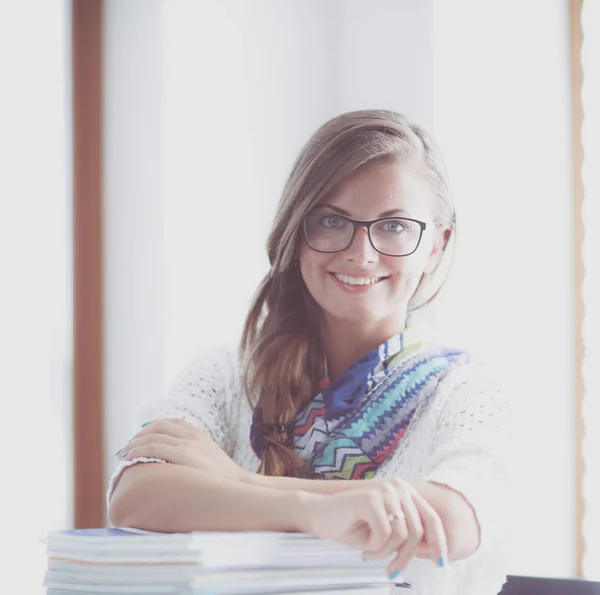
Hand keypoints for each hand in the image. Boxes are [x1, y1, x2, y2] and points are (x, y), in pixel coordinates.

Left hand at [115, 418, 249, 481]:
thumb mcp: (212, 460)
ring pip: (152, 437)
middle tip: (128, 446)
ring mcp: (187, 445)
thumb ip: (198, 455)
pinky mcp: (182, 456)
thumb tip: (181, 465)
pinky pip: (153, 448)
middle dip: (140, 434)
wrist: (238, 486)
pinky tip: (129, 459)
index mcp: (199, 436)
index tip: (142, 435)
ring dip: (134, 444)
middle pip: (159, 426)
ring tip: (123, 453)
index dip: (154, 426)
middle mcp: (192, 437)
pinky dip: (138, 451)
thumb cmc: (225, 480)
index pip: (173, 422)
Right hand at [300, 478, 447, 575]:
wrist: (319, 515)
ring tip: (371, 554)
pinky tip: (363, 547)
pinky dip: (375, 548)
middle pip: (418, 531)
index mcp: (404, 492)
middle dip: (406, 557)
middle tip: (393, 571)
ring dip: (386, 553)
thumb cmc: (352, 525)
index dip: (439, 542)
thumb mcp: (386, 532)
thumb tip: (435, 551)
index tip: (440, 563)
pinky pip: (384, 534)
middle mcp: (398, 486)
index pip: (431, 518)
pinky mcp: (370, 497)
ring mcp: (384, 490)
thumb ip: (408, 534)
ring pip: (402, 535)